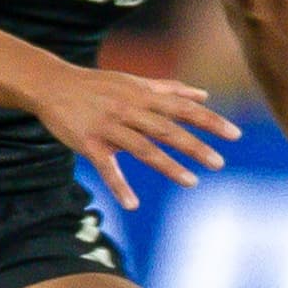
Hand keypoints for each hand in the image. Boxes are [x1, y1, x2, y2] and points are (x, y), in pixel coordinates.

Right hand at [29, 64, 240, 209]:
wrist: (52, 85)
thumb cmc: (99, 85)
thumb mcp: (136, 82)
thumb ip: (171, 89)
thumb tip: (205, 95)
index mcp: (144, 96)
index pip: (184, 109)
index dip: (210, 121)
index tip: (235, 134)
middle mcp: (130, 110)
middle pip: (167, 129)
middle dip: (195, 146)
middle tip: (219, 162)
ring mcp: (109, 127)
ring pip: (143, 148)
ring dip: (168, 166)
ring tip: (192, 182)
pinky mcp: (89, 143)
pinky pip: (106, 167)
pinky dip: (119, 186)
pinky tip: (132, 205)